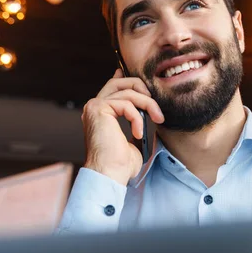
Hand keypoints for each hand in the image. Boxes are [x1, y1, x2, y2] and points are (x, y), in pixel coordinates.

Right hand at [82, 69, 164, 185]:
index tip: (143, 82)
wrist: (109, 174)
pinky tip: (138, 132)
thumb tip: (148, 115)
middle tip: (156, 109)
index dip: (127, 78)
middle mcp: (94, 107)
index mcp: (100, 113)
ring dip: (148, 105)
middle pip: (121, 82)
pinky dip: (137, 117)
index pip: (114, 87)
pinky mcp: (98, 109)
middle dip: (143, 90)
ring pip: (128, 92)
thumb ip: (137, 124)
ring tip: (157, 120)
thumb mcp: (135, 141)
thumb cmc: (120, 165)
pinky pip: (127, 103)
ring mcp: (94, 106)